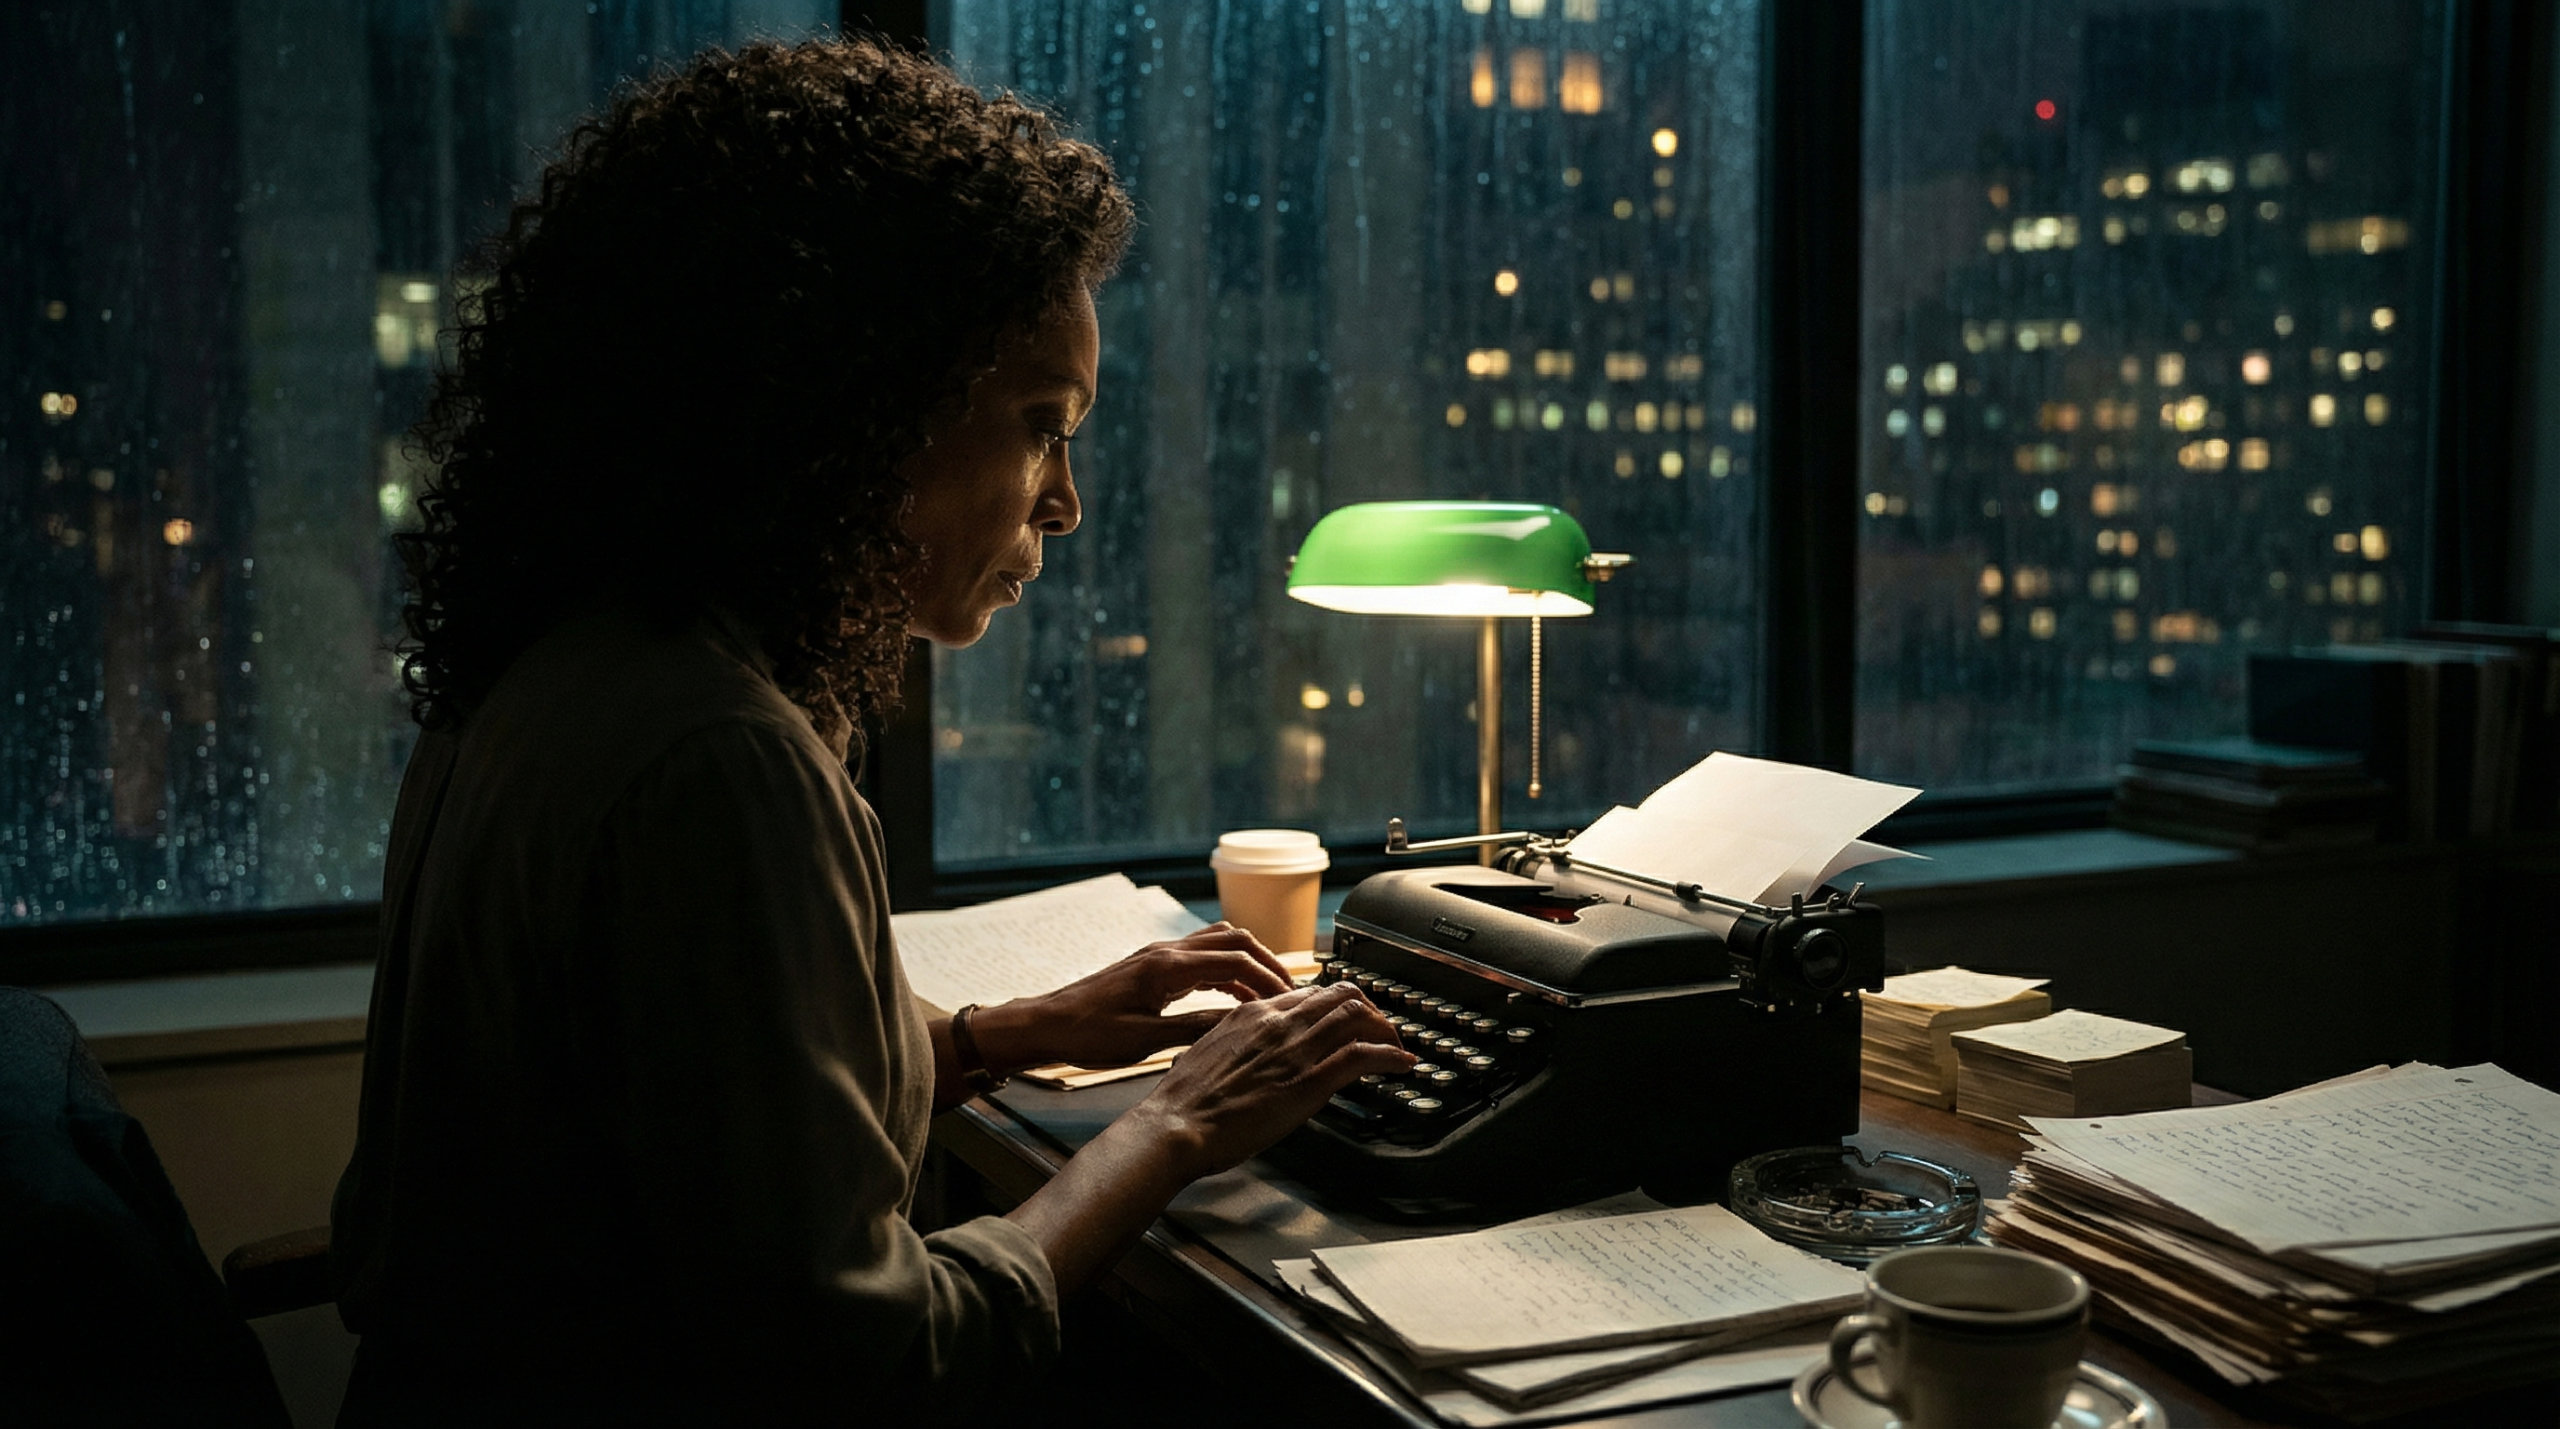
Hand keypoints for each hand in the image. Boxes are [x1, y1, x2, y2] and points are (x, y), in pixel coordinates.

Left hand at [977, 923, 1295, 1071]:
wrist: (1046, 1025)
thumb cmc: (1087, 1035)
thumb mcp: (1146, 1040)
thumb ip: (1195, 1029)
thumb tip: (1240, 1026)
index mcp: (1167, 968)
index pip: (1236, 959)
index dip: (1270, 978)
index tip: (1291, 999)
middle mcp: (1165, 952)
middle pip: (1234, 940)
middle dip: (1267, 963)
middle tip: (1289, 992)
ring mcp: (1157, 955)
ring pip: (1218, 942)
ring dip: (1247, 961)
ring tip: (1267, 993)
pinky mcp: (1151, 966)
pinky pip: (1200, 956)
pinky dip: (1224, 969)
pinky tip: (1231, 994)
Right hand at [1131, 981, 1414, 1178]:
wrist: (1176, 1125)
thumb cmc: (1184, 1102)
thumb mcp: (1208, 1055)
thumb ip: (1237, 1045)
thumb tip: (1251, 1055)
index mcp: (1251, 1013)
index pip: (1307, 994)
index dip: (1334, 1004)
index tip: (1345, 1019)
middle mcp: (1277, 1022)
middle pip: (1339, 995)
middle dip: (1368, 1009)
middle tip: (1378, 1029)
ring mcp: (1295, 1049)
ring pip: (1356, 1016)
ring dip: (1385, 1029)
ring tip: (1395, 1044)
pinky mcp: (1309, 1080)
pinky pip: (1363, 1055)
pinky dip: (1390, 1055)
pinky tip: (1402, 1063)